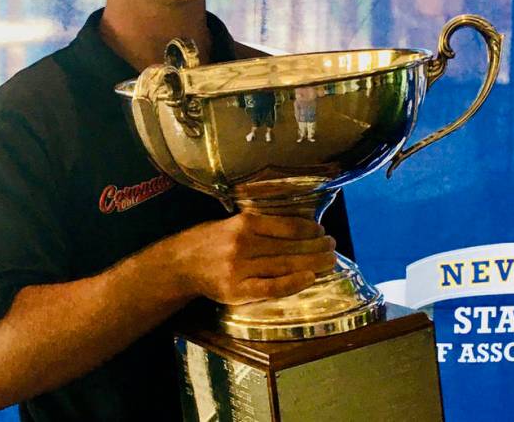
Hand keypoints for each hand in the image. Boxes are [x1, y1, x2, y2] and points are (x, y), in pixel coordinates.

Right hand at [171, 212, 336, 304]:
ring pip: (284, 266)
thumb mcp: (230, 222)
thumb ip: (258, 225)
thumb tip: (297, 229)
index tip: (322, 232)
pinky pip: (271, 288)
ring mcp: (239, 269)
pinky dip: (292, 283)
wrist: (180, 264)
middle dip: (316, 248)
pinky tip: (309, 278)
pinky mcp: (236, 291)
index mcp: (242, 223)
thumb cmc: (209, 241)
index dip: (309, 230)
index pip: (286, 226)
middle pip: (289, 247)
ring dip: (311, 264)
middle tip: (333, 247)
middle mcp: (242, 244)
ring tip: (329, 261)